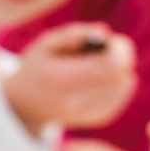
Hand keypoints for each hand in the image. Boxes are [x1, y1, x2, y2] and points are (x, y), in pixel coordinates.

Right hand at [3, 23, 136, 134]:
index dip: (120, 49)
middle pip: (121, 75)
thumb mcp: (47, 43)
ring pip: (124, 85)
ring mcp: (89, 113)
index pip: (111, 64)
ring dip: (120, 70)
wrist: (25, 107)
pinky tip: (103, 78)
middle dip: (123, 57)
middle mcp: (77, 101)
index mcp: (63, 78)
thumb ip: (74, 33)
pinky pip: (121, 95)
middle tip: (111, 48)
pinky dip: (118, 82)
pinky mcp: (98, 119)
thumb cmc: (38, 67)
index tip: (113, 40)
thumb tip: (105, 31)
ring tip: (100, 64)